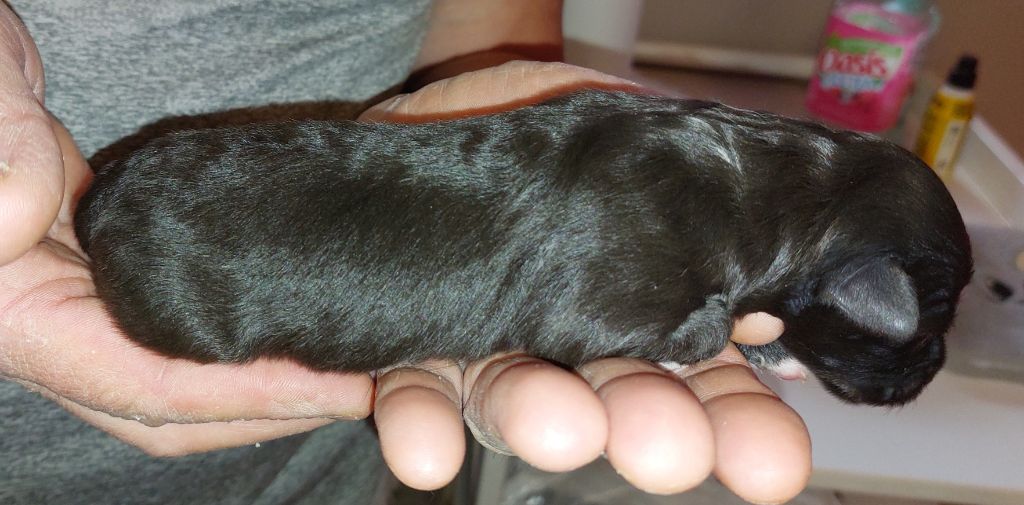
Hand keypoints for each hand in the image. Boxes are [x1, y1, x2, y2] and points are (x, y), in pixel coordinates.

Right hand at [0, 6, 374, 454]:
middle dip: (269, 411)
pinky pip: (176, 333)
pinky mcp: (106, 272)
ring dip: (257, 388)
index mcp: (12, 309)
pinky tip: (285, 327)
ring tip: (341, 375)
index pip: (144, 382)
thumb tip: (22, 218)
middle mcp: (47, 321)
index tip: (338, 390)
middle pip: (168, 407)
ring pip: (175, 379)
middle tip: (360, 391)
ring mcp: (78, 301)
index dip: (247, 398)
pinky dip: (233, 343)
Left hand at [362, 61, 811, 503]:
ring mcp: (482, 353)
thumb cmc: (517, 137)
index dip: (735, 417)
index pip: (698, 369)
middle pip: (616, 401)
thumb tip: (763, 303)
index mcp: (629, 295)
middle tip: (671, 449)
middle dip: (651, 427)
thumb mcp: (613, 135)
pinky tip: (427, 448)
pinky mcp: (403, 360)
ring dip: (543, 418)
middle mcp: (563, 338)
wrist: (413, 129)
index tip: (772, 462)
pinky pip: (410, 401)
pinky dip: (421, 424)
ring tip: (562, 428)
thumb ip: (679, 202)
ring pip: (518, 402)